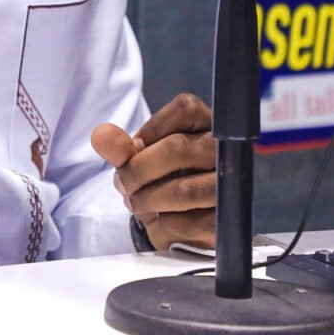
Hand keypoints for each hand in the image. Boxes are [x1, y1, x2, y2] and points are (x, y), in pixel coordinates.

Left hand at [90, 92, 215, 249]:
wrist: (179, 226)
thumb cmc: (159, 181)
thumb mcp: (136, 161)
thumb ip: (119, 147)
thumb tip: (101, 136)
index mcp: (207, 123)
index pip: (185, 109)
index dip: (150, 130)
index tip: (132, 151)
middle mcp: (226, 150)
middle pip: (178, 148)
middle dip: (138, 170)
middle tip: (123, 184)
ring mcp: (232, 186)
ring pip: (185, 190)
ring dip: (148, 199)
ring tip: (136, 203)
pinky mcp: (229, 220)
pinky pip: (193, 223)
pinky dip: (167, 224)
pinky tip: (163, 220)